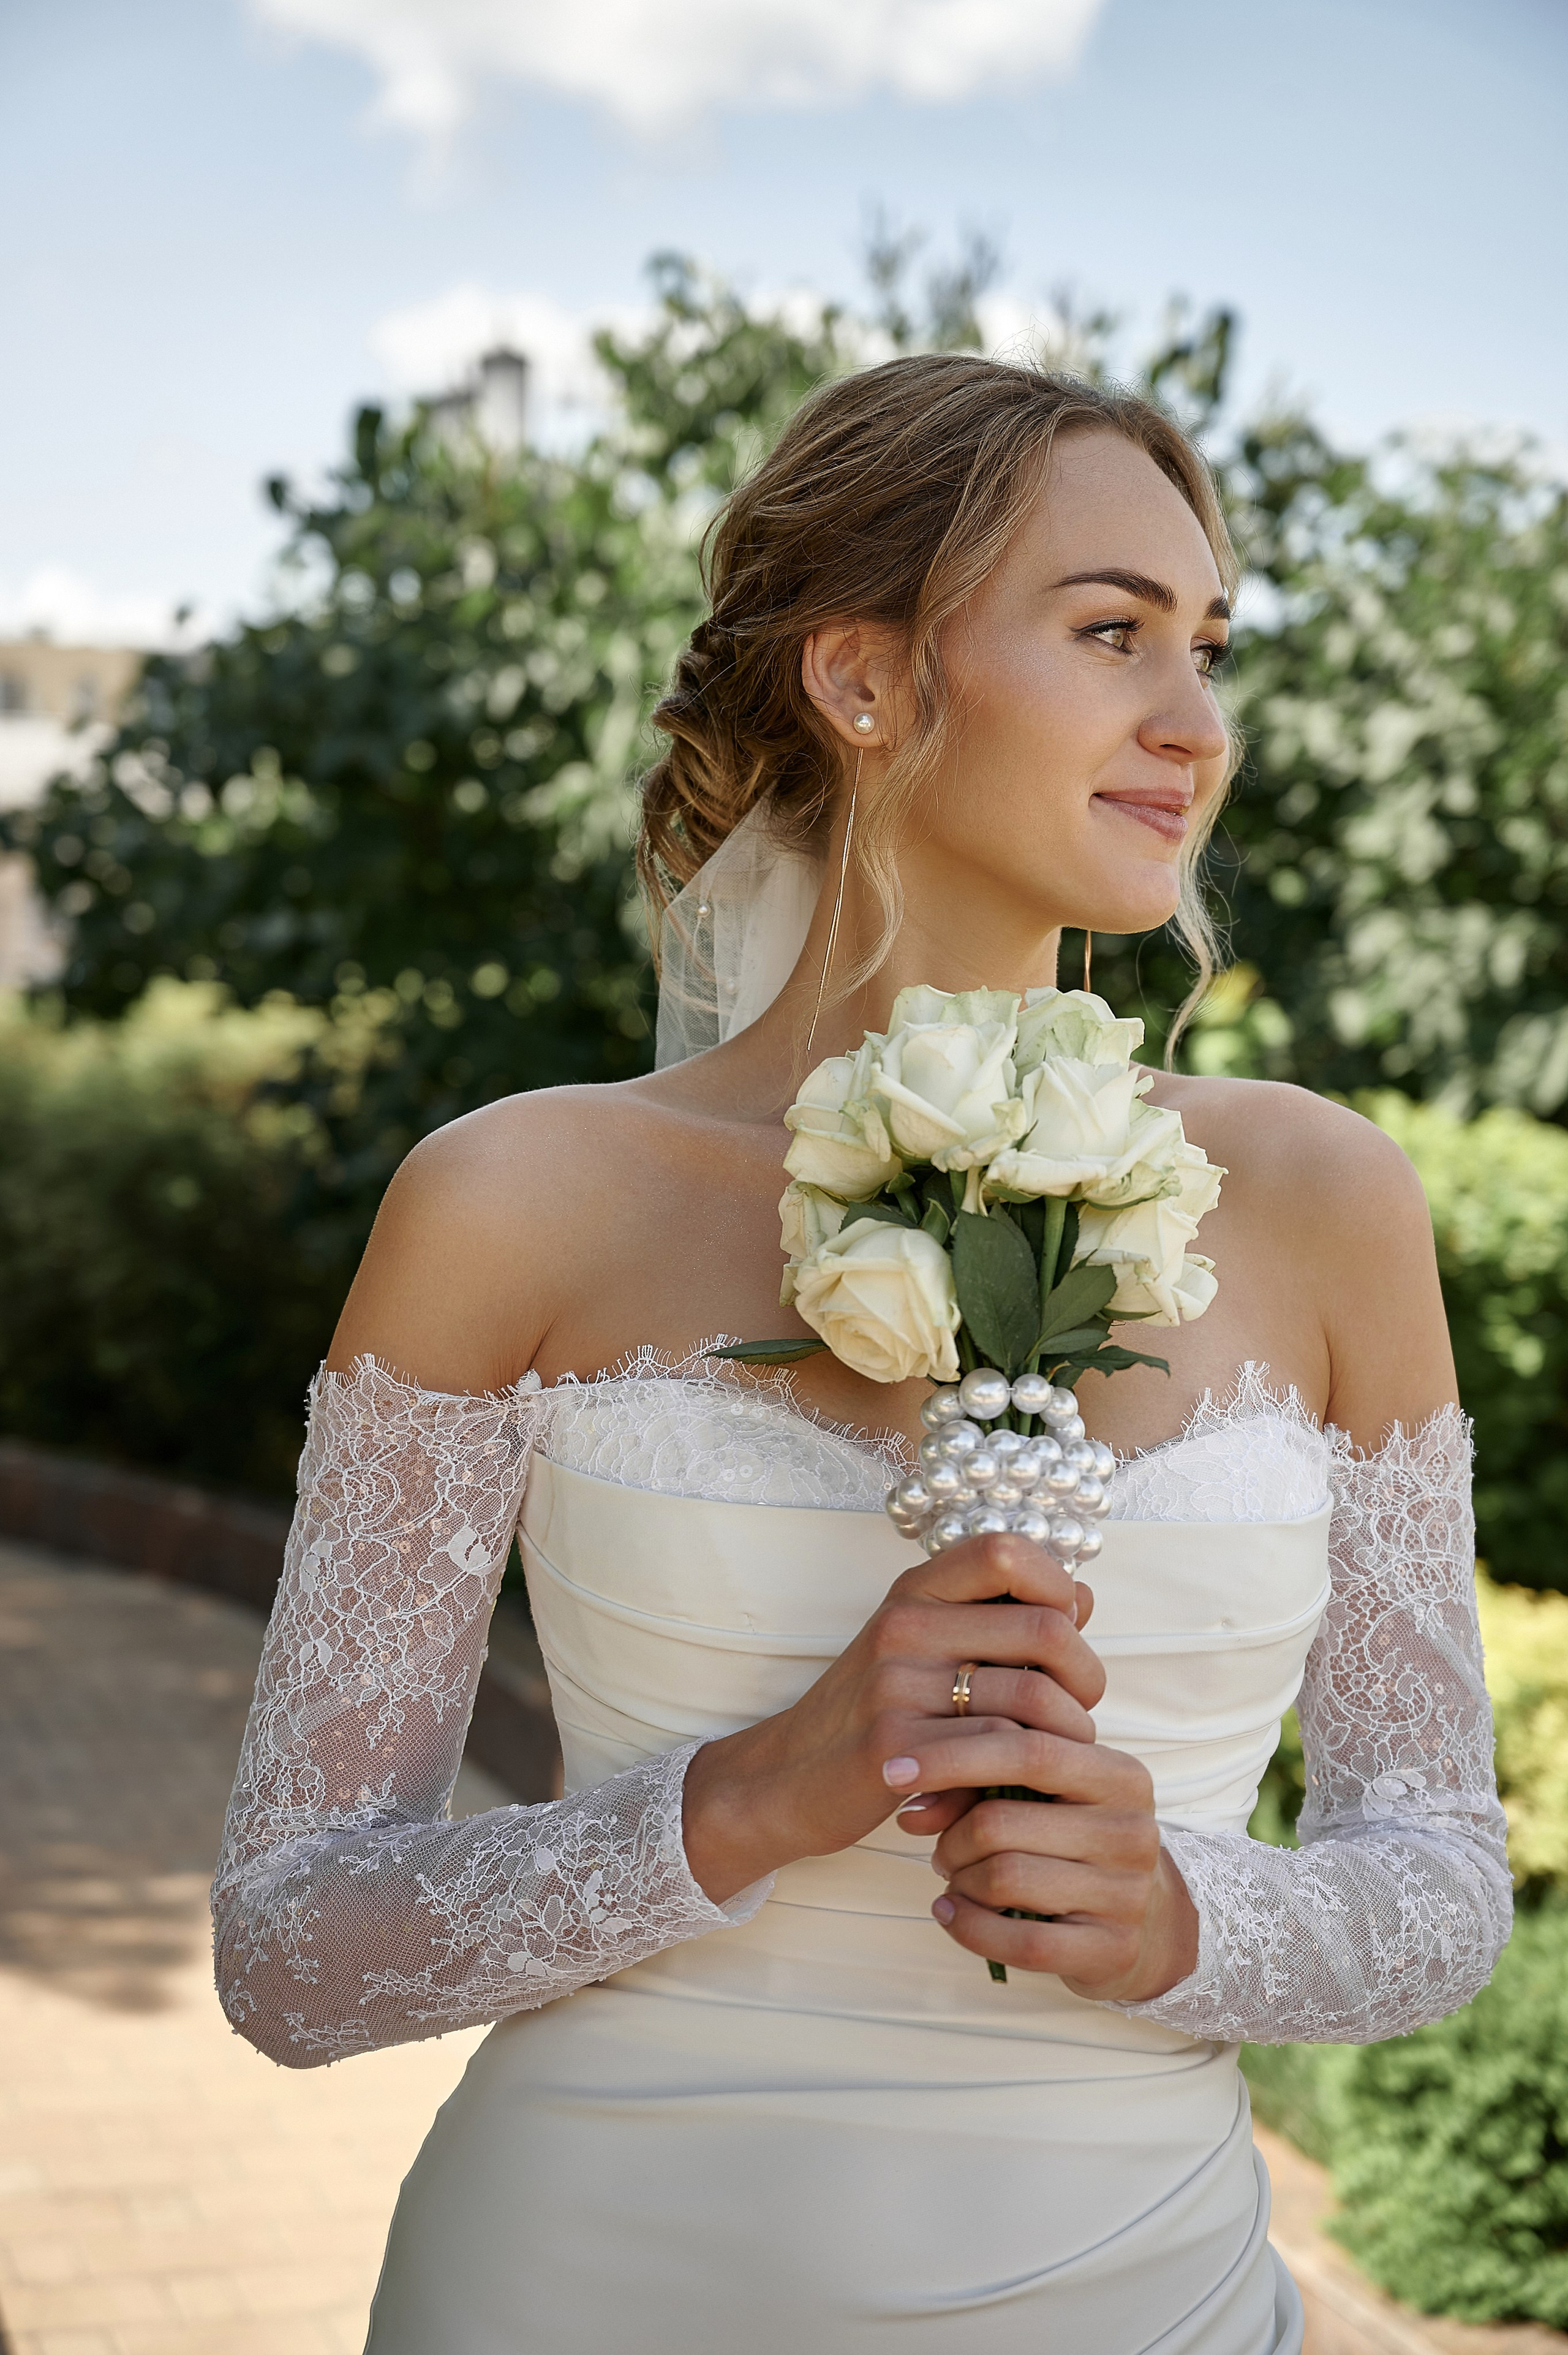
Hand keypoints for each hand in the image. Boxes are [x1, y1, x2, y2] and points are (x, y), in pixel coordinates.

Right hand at [681, 1534, 1102, 1904]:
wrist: (789, 1777)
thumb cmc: (875, 1710)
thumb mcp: (925, 1644)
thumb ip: (997, 1617)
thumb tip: (1080, 1596)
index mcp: (915, 1591)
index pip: (1006, 1549)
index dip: (1057, 1585)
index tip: (1065, 1631)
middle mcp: (905, 1625)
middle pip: (1044, 1628)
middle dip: (1086, 1674)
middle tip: (1080, 1706)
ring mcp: (896, 1684)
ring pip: (1032, 1696)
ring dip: (1069, 1732)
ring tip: (1059, 1751)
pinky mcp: (895, 1747)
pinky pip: (997, 1752)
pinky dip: (1026, 1773)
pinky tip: (1018, 1785)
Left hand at [927, 1750, 1198, 2002]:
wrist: (1149, 1921)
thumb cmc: (1073, 1843)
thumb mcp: (1045, 1798)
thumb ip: (986, 1781)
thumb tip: (907, 1800)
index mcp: (1118, 1774)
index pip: (1028, 1748)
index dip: (953, 1756)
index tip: (894, 1769)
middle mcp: (1131, 1828)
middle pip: (1002, 1820)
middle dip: (951, 1836)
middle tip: (940, 1848)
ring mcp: (1127, 1892)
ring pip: (1004, 1877)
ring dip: (960, 1880)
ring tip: (957, 1879)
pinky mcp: (1113, 1948)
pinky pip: (1019, 1939)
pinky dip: (968, 1927)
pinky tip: (951, 1914)